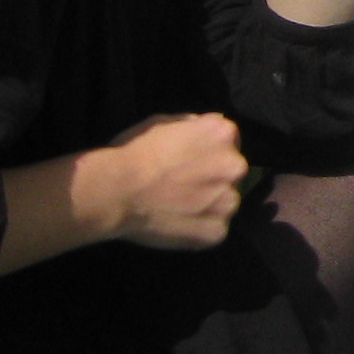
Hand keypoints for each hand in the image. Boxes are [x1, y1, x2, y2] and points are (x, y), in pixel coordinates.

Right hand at [97, 112, 250, 248]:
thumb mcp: (161, 123)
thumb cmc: (134, 153)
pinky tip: (178, 224)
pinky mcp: (218, 230)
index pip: (228, 140)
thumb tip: (201, 125)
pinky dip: (199, 228)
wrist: (118, 191)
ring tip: (179, 208)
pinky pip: (215, 228)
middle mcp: (234, 165)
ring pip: (225, 201)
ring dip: (210, 204)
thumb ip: (189, 124)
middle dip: (213, 176)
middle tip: (184, 185)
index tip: (192, 160)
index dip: (208, 151)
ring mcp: (228, 200)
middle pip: (231, 171)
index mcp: (222, 134)